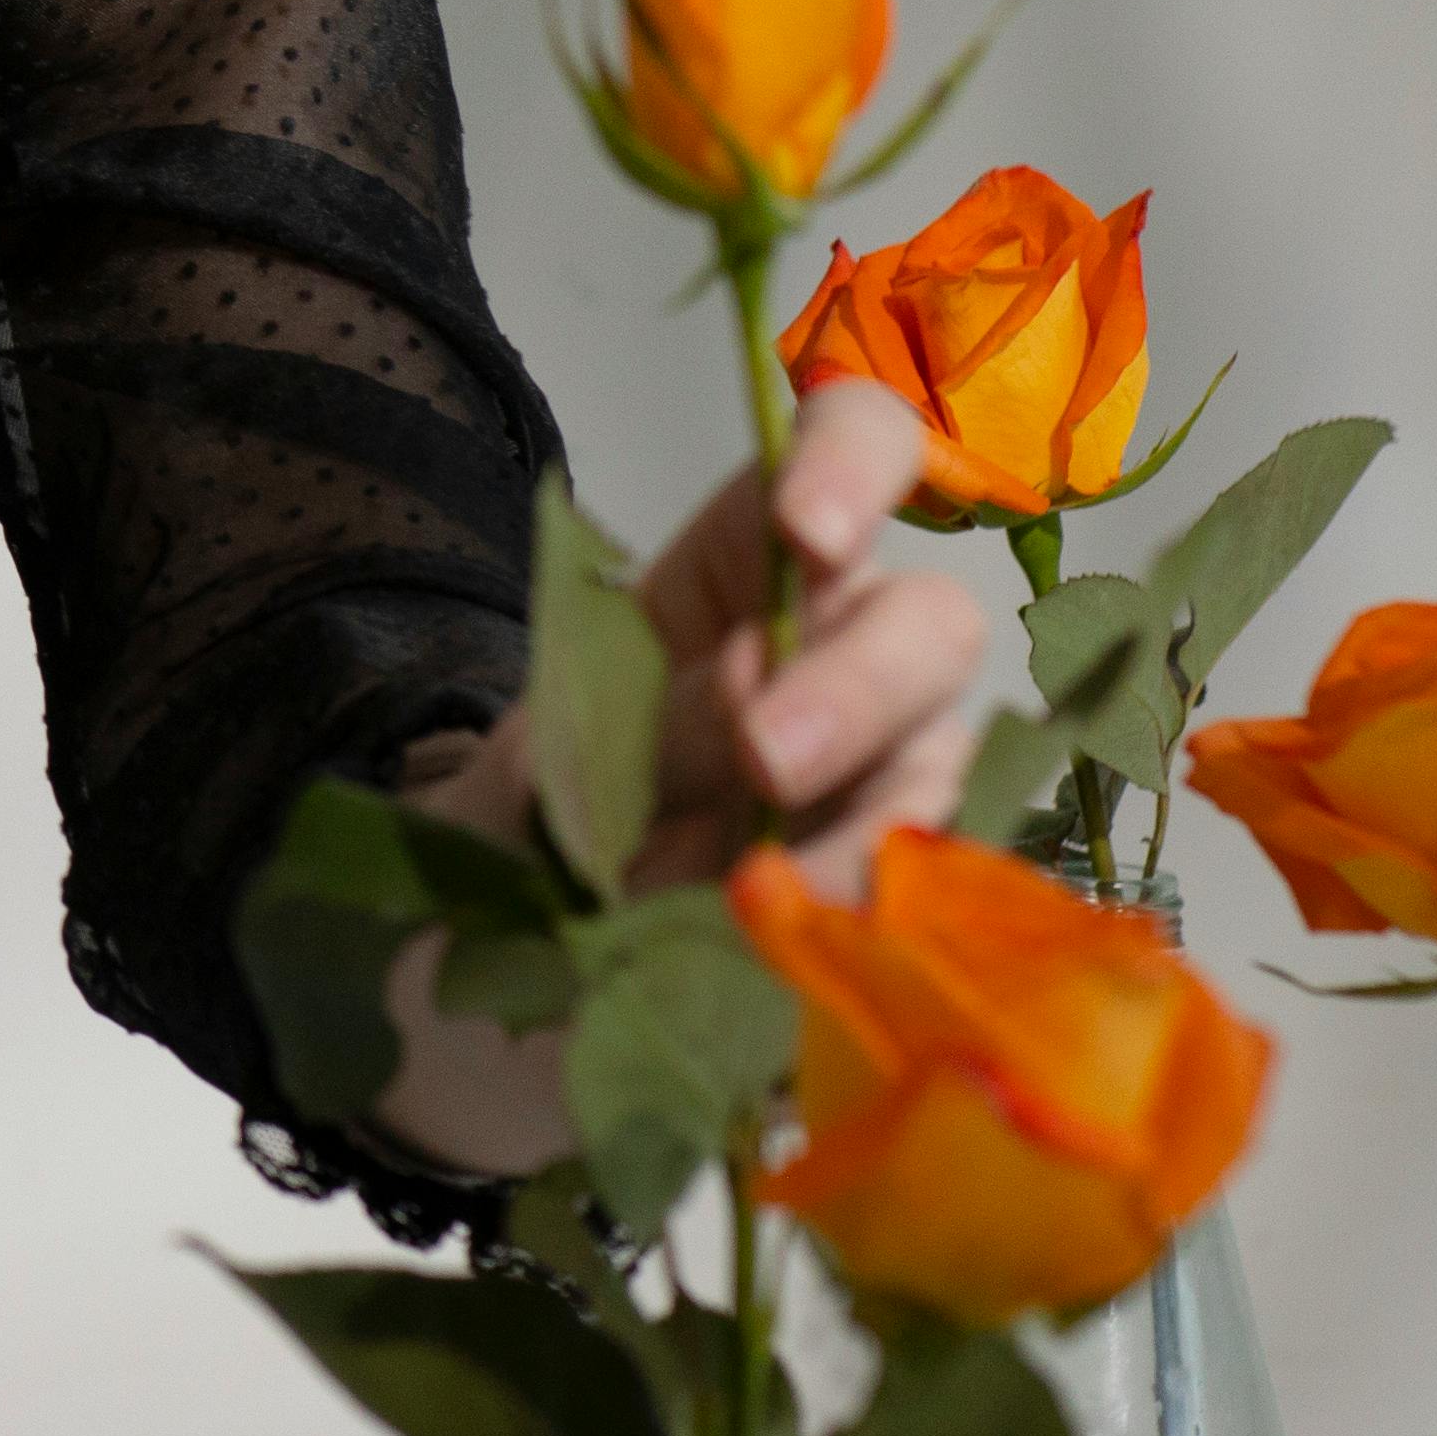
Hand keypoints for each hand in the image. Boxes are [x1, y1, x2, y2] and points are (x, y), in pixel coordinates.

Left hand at [371, 380, 994, 1170]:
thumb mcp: (550, 760)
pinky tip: (800, 941)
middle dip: (855, 683)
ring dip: (871, 816)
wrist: (488, 988)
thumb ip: (648, 728)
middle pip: (927, 619)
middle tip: (763, 760)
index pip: (843, 448)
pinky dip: (876, 909)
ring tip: (765, 890)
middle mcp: (835, 655)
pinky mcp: (895, 888)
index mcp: (737, 574)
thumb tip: (761, 734)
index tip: (805, 531)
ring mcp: (879, 776)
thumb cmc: (517, 832)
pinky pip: (937, 882)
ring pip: (948, 753)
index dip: (851, 464)